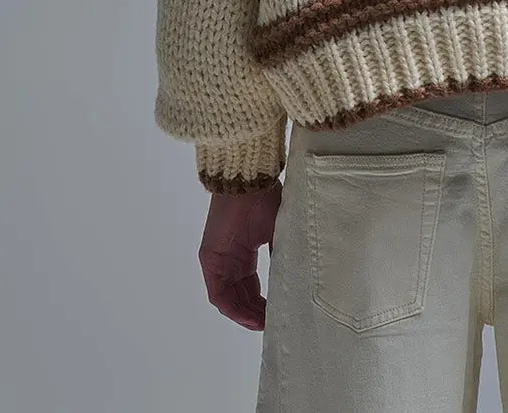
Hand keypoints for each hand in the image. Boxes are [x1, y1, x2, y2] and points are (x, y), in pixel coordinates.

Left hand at [198, 181, 281, 329]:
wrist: (246, 181)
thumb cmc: (265, 199)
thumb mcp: (279, 231)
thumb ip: (283, 256)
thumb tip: (297, 279)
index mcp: (244, 250)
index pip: (251, 286)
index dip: (263, 304)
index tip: (277, 315)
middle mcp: (229, 259)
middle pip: (239, 296)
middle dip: (255, 313)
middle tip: (271, 325)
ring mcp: (218, 261)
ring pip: (229, 299)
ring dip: (245, 314)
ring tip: (263, 325)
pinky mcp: (210, 261)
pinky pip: (219, 294)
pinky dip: (234, 309)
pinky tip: (250, 318)